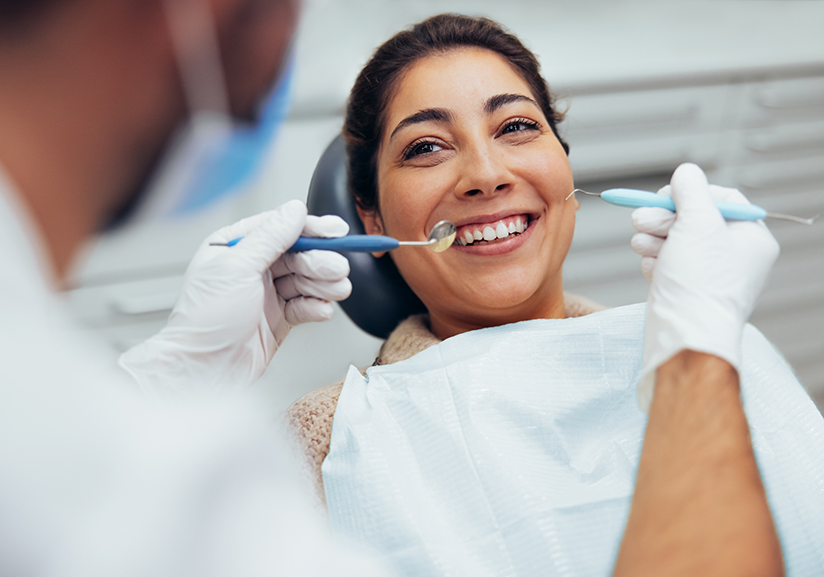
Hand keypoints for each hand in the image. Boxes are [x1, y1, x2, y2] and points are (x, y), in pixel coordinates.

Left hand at [119, 200, 351, 398]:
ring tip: (337, 290)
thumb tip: (294, 212)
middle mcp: (251, 268)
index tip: (335, 231)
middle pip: (297, 254)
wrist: (204, 370)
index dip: (309, 228)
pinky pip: (305, 305)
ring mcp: (266, 293)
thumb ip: (269, 237)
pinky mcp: (278, 318)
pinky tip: (322, 309)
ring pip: (305, 280)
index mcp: (234, 247)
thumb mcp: (237, 268)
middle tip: (337, 268)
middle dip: (320, 261)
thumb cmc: (205, 321)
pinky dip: (317, 307)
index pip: (278, 228)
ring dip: (324, 284)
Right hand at [629, 163, 778, 411]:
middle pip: (694, 220)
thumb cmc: (699, 284)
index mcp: (752, 240)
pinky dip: (655, 262)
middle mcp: (734, 258)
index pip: (722, 199)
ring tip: (641, 244)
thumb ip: (692, 191)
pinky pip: (667, 264)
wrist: (683, 337)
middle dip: (664, 218)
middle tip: (641, 219)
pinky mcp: (686, 291)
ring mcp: (709, 276)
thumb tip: (686, 173)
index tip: (666, 196)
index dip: (691, 193)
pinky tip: (651, 268)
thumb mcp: (698, 223)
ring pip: (676, 241)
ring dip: (653, 237)